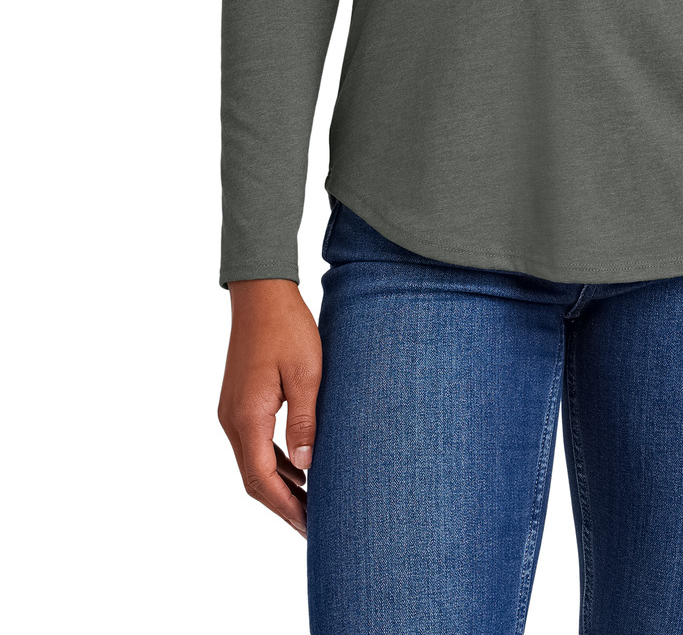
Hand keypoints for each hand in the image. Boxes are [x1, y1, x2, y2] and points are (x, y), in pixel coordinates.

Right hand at [217, 278, 322, 536]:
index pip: (263, 479)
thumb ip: (305, 421)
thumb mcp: (307, 373)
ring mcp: (232, 410)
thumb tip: (306, 467)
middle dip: (283, 504)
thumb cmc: (287, 328)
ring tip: (310, 502)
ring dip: (278, 484)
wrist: (261, 293)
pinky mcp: (238, 401)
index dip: (286, 507)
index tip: (310, 527)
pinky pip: (253, 443)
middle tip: (313, 525)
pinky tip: (298, 467)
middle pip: (254, 478)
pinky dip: (274, 462)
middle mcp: (232, 419)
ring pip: (252, 462)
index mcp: (248, 417)